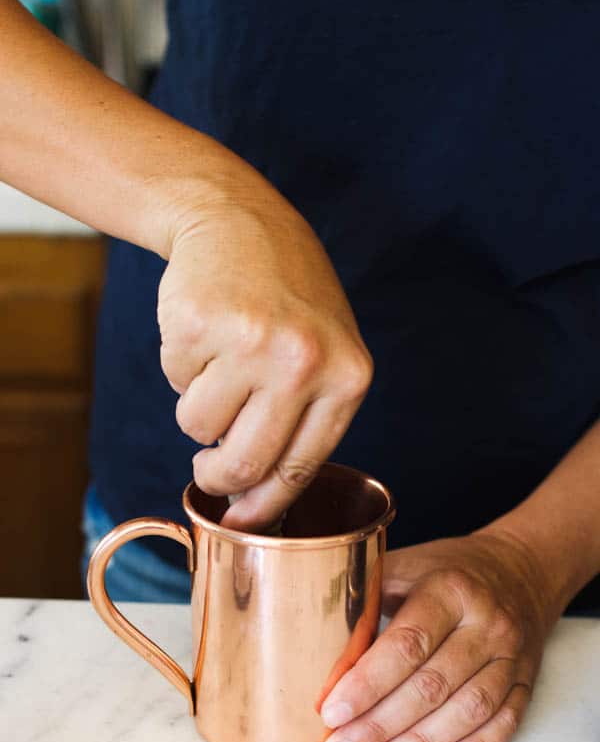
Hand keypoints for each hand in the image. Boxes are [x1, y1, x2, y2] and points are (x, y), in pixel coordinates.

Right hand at [158, 174, 371, 530]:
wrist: (241, 220)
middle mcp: (303, 361)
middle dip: (217, 478)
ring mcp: (250, 340)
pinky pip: (173, 382)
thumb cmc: (286, 299)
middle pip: (245, 463)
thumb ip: (302, 422)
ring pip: (198, 426)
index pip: (300, 469)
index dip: (264, 506)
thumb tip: (250, 503)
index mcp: (347, 376)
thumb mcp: (325, 352)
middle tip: (206, 472)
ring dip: (199, 406)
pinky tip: (205, 328)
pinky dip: (180, 366)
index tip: (240, 521)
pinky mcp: (198, 323)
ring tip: (219, 361)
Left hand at [320, 529, 553, 741]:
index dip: (367, 682)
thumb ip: (367, 595)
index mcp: (449, 589)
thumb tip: (314, 637)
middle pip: (432, 685)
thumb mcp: (409, 565)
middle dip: (380, 723)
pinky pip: (504, 723)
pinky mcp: (526, 681)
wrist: (520, 568)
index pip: (407, 644)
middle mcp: (486, 624)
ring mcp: (511, 656)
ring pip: (467, 710)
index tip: (331, 711)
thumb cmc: (448, 569)